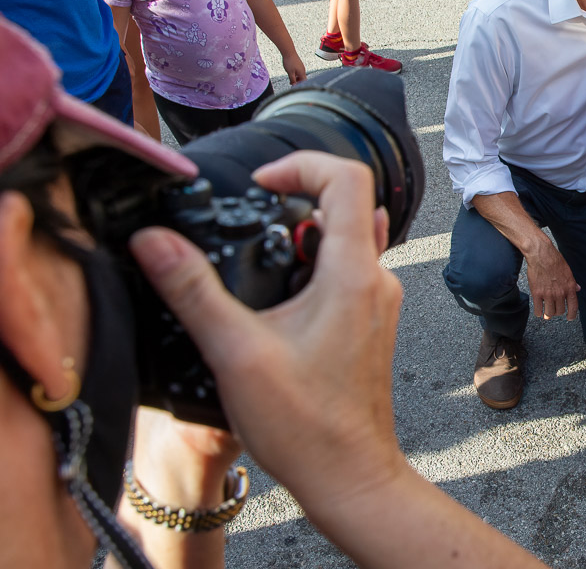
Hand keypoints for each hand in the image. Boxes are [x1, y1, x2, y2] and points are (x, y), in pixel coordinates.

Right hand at [128, 153, 406, 517]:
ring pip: (348, 236)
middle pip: (348, 202)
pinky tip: (281, 291)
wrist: (350, 475)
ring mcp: (378, 300)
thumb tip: (152, 240)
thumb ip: (193, 289)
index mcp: (354, 272)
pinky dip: (315, 261)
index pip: (348, 178)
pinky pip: (349, 267)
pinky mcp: (370, 320)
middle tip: (250, 215)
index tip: (260, 182)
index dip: (302, 164)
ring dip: (303, 231)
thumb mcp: (235, 351)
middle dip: (295, 195)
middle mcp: (377, 278)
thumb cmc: (305, 423)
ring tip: (259, 257)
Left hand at [282, 52, 306, 83]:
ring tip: (291, 78)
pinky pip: (299, 71)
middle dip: (298, 82)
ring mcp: (301, 67)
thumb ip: (293, 80)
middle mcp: (303, 70)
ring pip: (300, 75)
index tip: (294, 86)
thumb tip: (294, 85)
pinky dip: (296, 74)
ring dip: (296, 78)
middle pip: (302, 78)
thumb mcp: (290, 73)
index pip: (303, 82)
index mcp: (302, 73)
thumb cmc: (289, 61)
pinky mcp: (299, 64)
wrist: (289, 52)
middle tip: (292, 83)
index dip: (299, 85)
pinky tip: (291, 72)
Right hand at [525, 239, 578, 320]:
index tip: (569, 318)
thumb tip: (578, 289)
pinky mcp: (537, 294)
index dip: (572, 315)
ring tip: (546, 311)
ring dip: (548, 313)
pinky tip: (539, 311)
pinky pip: (538, 310)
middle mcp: (560, 293)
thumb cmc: (555, 261)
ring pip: (549, 313)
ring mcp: (548, 294)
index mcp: (569, 288)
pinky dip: (539, 313)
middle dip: (557, 311)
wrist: (541, 255)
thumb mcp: (568, 271)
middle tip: (554, 308)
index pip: (573, 307)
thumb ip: (572, 283)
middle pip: (560, 311)